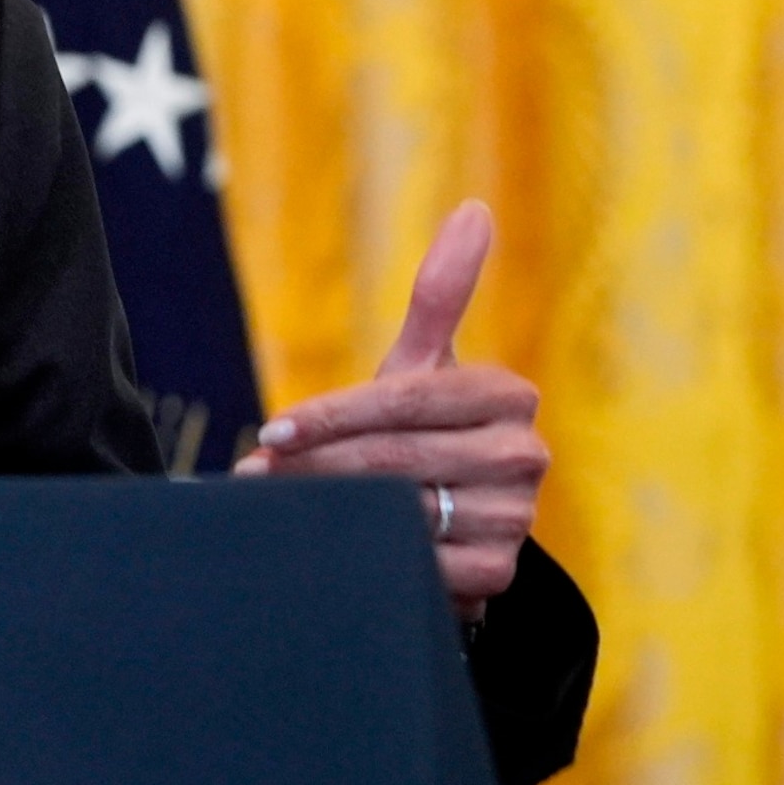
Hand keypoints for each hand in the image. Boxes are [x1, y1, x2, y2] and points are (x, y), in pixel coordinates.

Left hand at [236, 201, 544, 618]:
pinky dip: (364, 560)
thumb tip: (475, 209)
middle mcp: (525, 455)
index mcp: (507, 395)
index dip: (331, 417)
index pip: (405, 400)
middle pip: (394, 459)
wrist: (453, 520)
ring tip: (282, 508)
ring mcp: (518, 518)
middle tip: (258, 474)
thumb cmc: (424, 428)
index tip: (271, 432)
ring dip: (330, 514)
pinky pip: (414, 567)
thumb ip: (441, 294)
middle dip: (317, 467)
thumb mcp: (424, 366)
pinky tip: (336, 553)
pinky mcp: (499, 575)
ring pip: (399, 515)